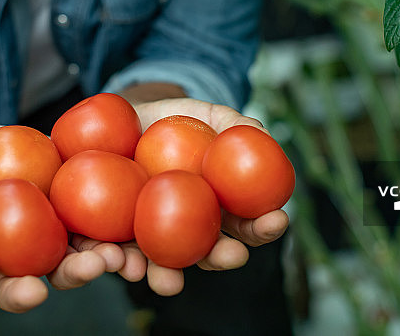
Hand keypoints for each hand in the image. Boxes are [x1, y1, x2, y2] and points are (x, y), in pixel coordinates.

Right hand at [0, 126, 144, 312]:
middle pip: (36, 274)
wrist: (2, 155)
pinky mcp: (85, 220)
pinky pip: (107, 234)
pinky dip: (126, 241)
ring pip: (78, 260)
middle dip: (58, 277)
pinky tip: (142, 239)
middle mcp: (19, 250)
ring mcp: (55, 238)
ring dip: (100, 264)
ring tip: (118, 260)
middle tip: (78, 271)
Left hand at [129, 97, 290, 295]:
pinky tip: (122, 263)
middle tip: (234, 256)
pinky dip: (123, 263)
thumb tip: (257, 131)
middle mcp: (194, 229)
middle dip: (225, 259)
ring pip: (167, 265)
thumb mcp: (207, 116)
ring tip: (168, 282)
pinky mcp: (122, 234)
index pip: (250, 222)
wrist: (126, 121)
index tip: (277, 219)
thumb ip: (232, 123)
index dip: (267, 225)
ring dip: (169, 278)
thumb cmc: (176, 120)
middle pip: (213, 253)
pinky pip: (122, 253)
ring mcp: (158, 235)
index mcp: (222, 207)